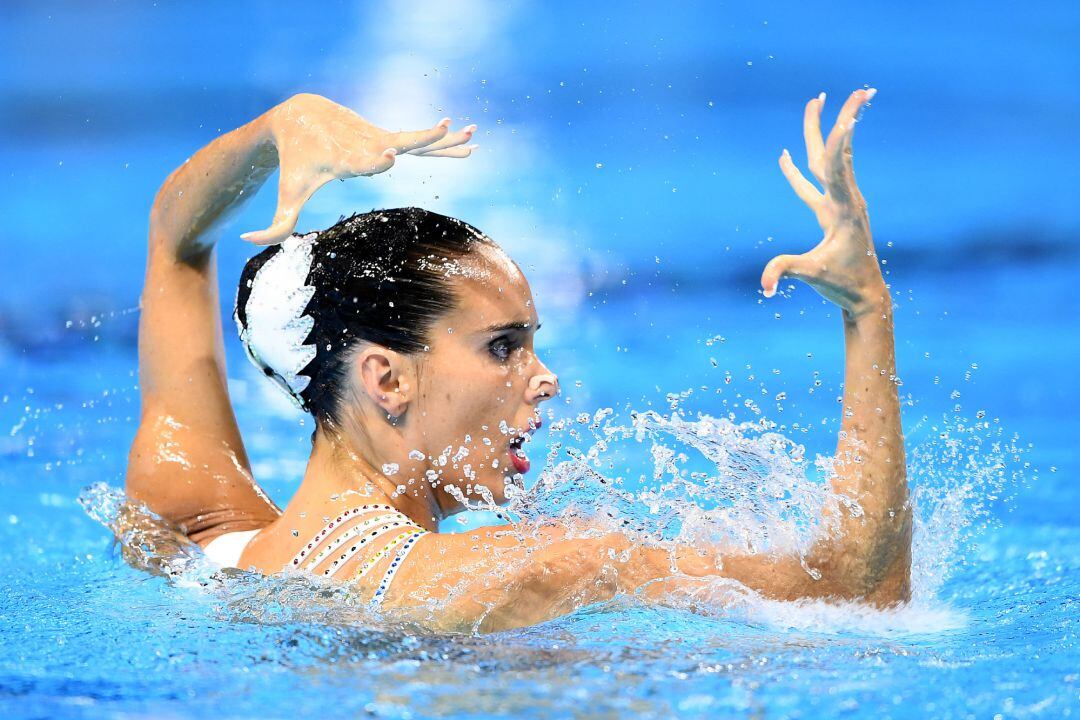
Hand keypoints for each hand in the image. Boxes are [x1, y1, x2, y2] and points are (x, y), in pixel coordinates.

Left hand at [241, 93, 477, 244]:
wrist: (297, 116)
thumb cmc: (293, 163)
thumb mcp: (287, 193)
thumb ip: (275, 225)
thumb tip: (250, 241)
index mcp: (346, 159)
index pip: (365, 160)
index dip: (378, 159)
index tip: (393, 154)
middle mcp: (368, 145)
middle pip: (401, 141)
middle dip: (424, 137)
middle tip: (446, 127)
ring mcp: (380, 138)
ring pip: (417, 139)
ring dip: (445, 138)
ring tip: (473, 132)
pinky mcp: (386, 135)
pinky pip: (419, 140)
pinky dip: (442, 141)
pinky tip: (468, 141)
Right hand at [761, 88, 885, 315]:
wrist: (866, 294)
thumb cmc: (842, 284)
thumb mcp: (812, 276)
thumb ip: (786, 271)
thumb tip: (765, 284)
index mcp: (842, 209)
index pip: (835, 165)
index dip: (837, 139)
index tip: (847, 114)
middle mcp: (846, 199)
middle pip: (834, 152)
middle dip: (837, 120)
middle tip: (838, 92)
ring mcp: (841, 203)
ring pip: (827, 160)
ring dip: (822, 131)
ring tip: (816, 103)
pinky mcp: (833, 211)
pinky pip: (816, 180)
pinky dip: (802, 165)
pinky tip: (790, 154)